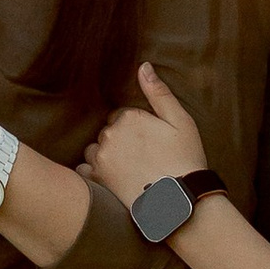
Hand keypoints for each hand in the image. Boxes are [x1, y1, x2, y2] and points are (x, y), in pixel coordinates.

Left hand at [84, 64, 208, 205]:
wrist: (178, 201)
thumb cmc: (184, 160)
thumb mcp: (181, 122)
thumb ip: (159, 93)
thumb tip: (143, 66)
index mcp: (129, 117)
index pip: (122, 117)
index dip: (137, 131)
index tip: (150, 144)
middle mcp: (110, 134)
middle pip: (108, 133)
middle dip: (121, 143)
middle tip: (142, 159)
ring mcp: (101, 157)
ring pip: (95, 150)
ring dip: (106, 157)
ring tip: (128, 171)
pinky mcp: (96, 179)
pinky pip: (85, 170)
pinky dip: (94, 174)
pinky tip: (113, 180)